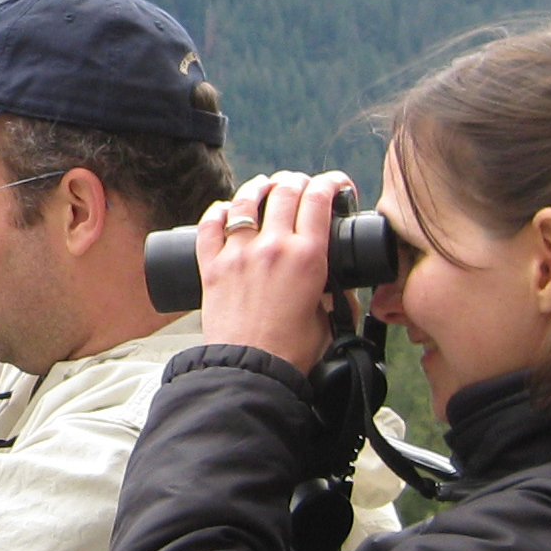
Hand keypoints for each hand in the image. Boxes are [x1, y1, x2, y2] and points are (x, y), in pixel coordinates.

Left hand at [195, 170, 355, 371]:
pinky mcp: (211, 266)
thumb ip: (337, 298)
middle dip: (297, 180)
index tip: (335, 184)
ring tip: (266, 185)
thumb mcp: (330, 320)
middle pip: (285, 191)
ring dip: (260, 186)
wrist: (250, 370)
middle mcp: (273, 247)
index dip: (330, 183)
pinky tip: (226, 208)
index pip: (319, 199)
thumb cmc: (292, 352)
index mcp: (308, 257)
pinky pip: (209, 225)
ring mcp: (238, 253)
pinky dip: (218, 210)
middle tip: (301, 185)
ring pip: (246, 200)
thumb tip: (341, 287)